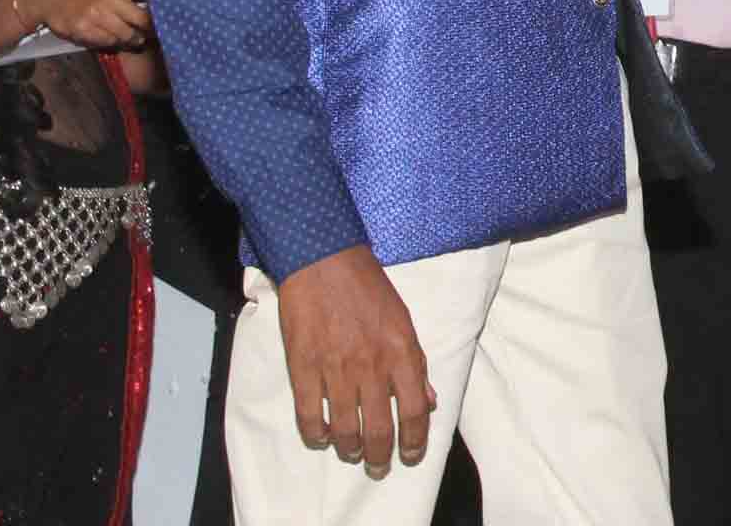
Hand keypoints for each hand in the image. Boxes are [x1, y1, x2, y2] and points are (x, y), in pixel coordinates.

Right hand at [18, 0, 150, 50]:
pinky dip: (116, 43)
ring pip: (128, 34)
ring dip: (135, 39)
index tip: (171, 11)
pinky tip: (118, 40)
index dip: (163, 4)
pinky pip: (109, 42)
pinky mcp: (85, 31)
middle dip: (152, 27)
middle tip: (158, 32)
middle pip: (144, 19)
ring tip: (139, 39)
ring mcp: (97, 16)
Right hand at [274, 245, 433, 477]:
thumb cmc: (368, 289)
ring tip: (353, 453)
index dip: (415, 440)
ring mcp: (334, 369)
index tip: (412, 454)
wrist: (324, 263)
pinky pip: (308, 415)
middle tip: (378, 467)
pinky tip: (322, 437)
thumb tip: (428, 401)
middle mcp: (370, 366)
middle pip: (379, 428)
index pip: (415, 411)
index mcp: (401, 352)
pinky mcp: (303, 368)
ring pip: (344, 429)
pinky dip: (316, 434)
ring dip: (350, 449)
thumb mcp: (404, 321)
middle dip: (380, 457)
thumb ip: (415, 364)